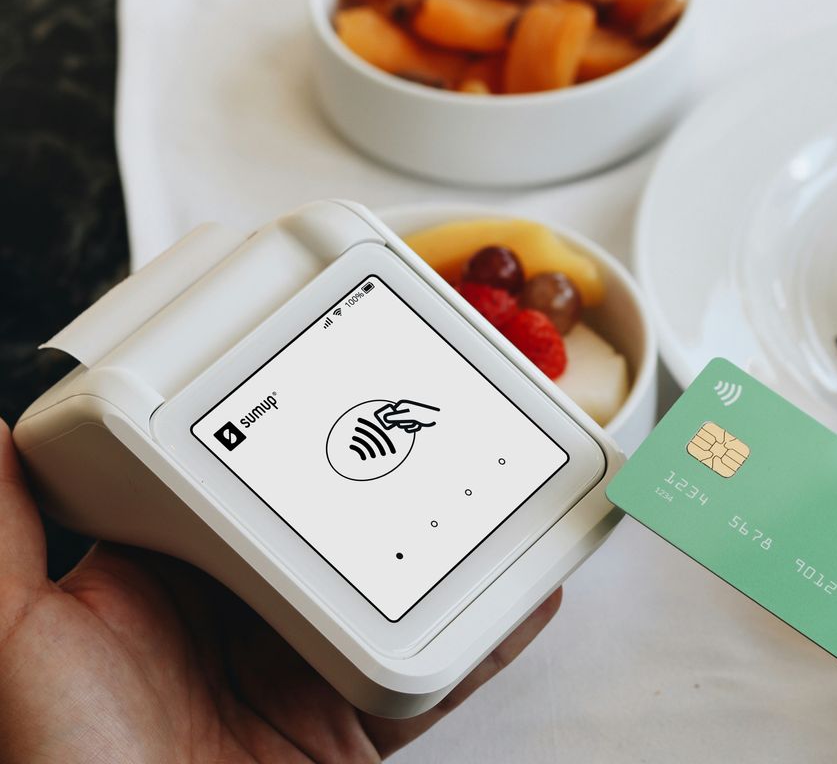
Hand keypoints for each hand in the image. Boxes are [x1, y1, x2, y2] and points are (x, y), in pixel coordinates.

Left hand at [0, 420, 557, 761]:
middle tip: (432, 414)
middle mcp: (235, 619)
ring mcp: (301, 670)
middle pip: (321, 526)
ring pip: (389, 586)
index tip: (309, 372)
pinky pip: (436, 667)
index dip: (263, 428)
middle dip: (378, 475)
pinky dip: (488, 631)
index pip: (216, 482)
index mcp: (157, 588)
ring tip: (496, 488)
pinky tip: (528, 589)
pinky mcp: (355, 720)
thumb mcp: (18, 650)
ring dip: (448, 543)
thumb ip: (3, 543)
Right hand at [377, 399, 440, 433]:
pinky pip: (409, 428)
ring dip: (410, 425)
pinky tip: (418, 425)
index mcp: (402, 405)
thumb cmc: (424, 412)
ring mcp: (410, 415)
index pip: (391, 413)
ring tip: (416, 422)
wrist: (437, 415)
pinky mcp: (415, 421)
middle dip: (404, 423)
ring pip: (404, 425)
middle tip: (411, 420)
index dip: (392, 419)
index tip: (390, 423)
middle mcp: (405, 410)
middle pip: (397, 421)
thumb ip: (396, 417)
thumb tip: (385, 418)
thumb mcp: (408, 414)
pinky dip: (414, 428)